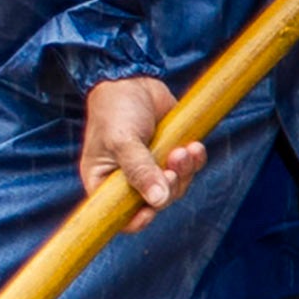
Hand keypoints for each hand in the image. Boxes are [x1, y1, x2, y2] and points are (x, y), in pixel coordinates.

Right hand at [85, 75, 198, 212]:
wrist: (132, 78)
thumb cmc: (115, 110)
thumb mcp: (122, 141)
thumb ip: (139, 171)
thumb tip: (158, 201)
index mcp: (104, 182)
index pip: (119, 215)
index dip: (137, 220)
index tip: (151, 211)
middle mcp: (127, 179)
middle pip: (155, 202)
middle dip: (169, 186)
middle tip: (172, 165)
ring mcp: (151, 167)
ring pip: (175, 186)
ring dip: (185, 172)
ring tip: (184, 150)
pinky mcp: (170, 153)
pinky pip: (189, 169)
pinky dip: (194, 161)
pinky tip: (194, 146)